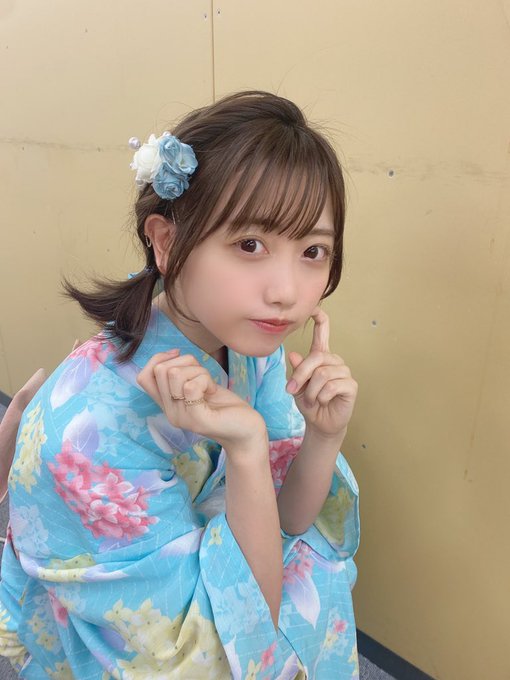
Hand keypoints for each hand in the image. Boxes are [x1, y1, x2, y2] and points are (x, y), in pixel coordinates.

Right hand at [137, 350, 266, 453]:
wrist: (245, 429)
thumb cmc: (223, 405)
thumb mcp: (197, 385)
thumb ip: (182, 375)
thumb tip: (172, 353)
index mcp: (167, 405)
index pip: (144, 377)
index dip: (158, 359)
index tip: (179, 355)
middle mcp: (170, 413)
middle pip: (161, 370)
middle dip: (186, 363)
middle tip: (202, 376)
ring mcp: (182, 418)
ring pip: (175, 374)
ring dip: (198, 371)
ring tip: (209, 386)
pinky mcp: (197, 420)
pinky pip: (191, 386)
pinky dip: (206, 380)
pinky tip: (213, 391)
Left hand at [286, 308, 357, 441]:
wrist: (319, 423)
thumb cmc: (309, 402)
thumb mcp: (298, 386)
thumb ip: (298, 371)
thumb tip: (294, 355)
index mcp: (321, 357)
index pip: (322, 333)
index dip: (319, 320)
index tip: (315, 308)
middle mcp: (334, 361)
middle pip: (316, 357)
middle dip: (301, 375)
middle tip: (292, 390)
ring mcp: (344, 372)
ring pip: (322, 374)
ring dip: (311, 391)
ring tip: (312, 399)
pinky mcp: (350, 385)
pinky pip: (331, 386)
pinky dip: (321, 397)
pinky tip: (323, 401)